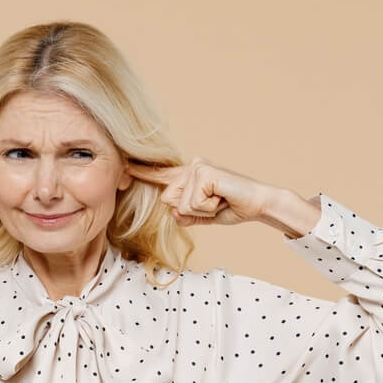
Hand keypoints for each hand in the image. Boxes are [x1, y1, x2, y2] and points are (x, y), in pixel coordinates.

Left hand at [125, 157, 282, 226]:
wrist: (257, 204)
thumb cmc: (232, 207)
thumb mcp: (203, 215)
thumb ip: (185, 214)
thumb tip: (174, 210)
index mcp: (189, 175)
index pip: (162, 176)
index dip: (143, 173)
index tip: (125, 168)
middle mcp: (191, 167)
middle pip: (168, 199)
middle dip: (190, 211)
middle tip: (214, 204)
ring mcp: (197, 168)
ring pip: (181, 205)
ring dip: (202, 211)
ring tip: (219, 201)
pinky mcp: (204, 173)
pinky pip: (193, 204)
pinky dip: (208, 208)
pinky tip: (222, 198)